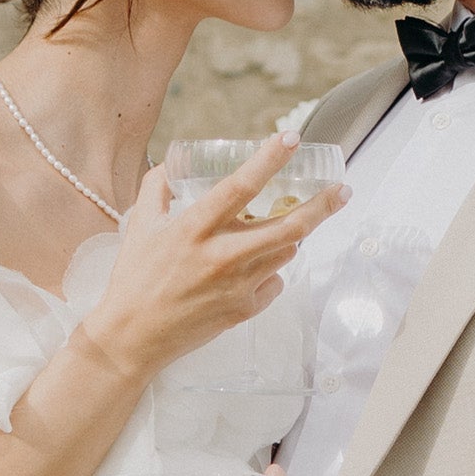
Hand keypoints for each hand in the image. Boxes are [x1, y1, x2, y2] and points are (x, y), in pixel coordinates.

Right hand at [77, 132, 341, 387]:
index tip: (292, 138)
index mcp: (194, 228)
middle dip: (322, 206)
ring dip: (292, 235)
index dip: (269, 160)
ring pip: (285, 252)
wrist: (132, 337)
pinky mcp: (244, 310)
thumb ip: (157, 188)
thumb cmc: (133, 279)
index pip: (240, 186)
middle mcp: (221, 256)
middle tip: (342, 190)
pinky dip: (272, 270)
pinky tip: (256, 267)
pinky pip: (275, 282)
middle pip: (287, 226)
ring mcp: (237, 286)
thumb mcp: (140, 226)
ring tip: (288, 225)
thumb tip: (173, 162)